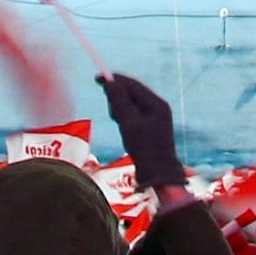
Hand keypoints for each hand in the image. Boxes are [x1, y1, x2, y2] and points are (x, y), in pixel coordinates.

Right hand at [99, 73, 185, 188]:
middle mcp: (158, 107)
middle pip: (133, 92)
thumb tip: (110, 82)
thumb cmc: (144, 149)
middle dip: (118, 98)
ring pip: (132, 104)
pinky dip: (125, 118)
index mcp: (156, 103)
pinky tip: (124, 129)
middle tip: (112, 114)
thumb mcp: (128, 123)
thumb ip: (119, 101)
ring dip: (121, 109)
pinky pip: (134, 115)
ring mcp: (156, 117)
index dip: (114, 80)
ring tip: (119, 125)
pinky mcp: (152, 127)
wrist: (159, 175)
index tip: (97, 79)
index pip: (132, 84)